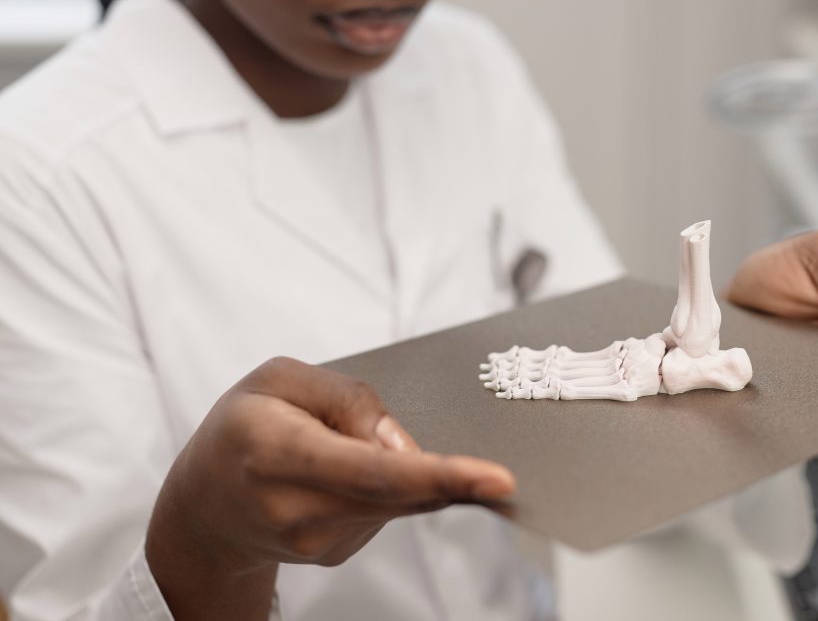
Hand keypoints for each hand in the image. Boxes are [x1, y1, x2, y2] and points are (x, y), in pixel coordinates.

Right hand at [146, 357, 514, 620]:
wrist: (203, 507)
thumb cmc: (242, 428)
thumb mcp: (278, 379)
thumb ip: (346, 399)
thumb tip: (401, 444)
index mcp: (276, 455)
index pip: (372, 471)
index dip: (439, 474)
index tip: (496, 478)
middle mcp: (296, 511)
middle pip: (399, 493)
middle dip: (449, 475)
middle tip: (490, 472)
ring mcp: (315, 543)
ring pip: (399, 501)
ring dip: (404, 470)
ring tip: (345, 446)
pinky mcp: (333, 555)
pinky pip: (387, 512)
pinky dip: (388, 487)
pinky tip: (347, 474)